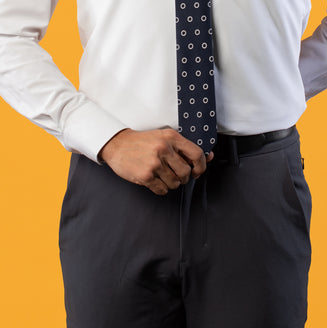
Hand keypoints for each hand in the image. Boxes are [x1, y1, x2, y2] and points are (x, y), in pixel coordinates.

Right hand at [99, 128, 213, 194]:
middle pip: (186, 173)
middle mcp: (164, 149)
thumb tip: (209, 157)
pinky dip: (160, 188)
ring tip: (161, 175)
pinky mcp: (146, 175)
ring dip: (170, 183)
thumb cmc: (142, 142)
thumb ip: (183, 148)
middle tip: (174, 174)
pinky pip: (162, 190)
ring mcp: (154, 163)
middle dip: (182, 177)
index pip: (197, 154)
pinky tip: (154, 180)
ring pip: (175, 183)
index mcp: (171, 137)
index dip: (201, 166)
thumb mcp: (164, 137)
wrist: (117, 144)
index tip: (197, 171)